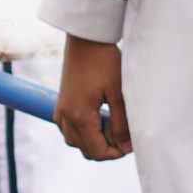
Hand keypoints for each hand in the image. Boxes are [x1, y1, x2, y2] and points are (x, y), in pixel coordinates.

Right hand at [54, 36, 130, 160]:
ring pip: (76, 141)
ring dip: (94, 141)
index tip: (131, 142)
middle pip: (86, 150)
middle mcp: (65, 116)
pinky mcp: (61, 102)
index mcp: (79, 116)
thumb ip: (122, 124)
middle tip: (123, 134)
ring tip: (111, 125)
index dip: (117, 153)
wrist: (85, 38)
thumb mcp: (119, 94)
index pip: (98, 152)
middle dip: (107, 149)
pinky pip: (69, 129)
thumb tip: (126, 147)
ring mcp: (61, 109)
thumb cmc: (104, 62)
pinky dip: (83, 132)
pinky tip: (98, 118)